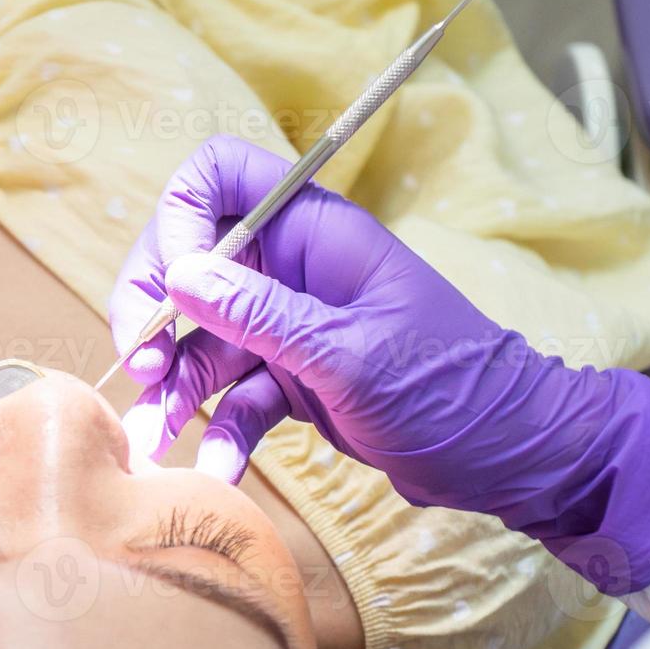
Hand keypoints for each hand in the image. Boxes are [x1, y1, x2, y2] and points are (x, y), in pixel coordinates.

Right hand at [109, 136, 649, 592]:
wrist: (508, 456)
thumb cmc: (448, 387)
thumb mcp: (348, 353)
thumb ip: (260, 316)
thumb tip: (179, 274)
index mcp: (311, 231)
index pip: (219, 176)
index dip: (179, 216)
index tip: (174, 282)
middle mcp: (290, 269)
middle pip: (189, 264)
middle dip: (154, 316)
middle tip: (141, 370)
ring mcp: (289, 326)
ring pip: (203, 340)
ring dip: (173, 390)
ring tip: (150, 441)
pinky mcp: (292, 380)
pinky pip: (235, 396)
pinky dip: (220, 432)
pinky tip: (216, 472)